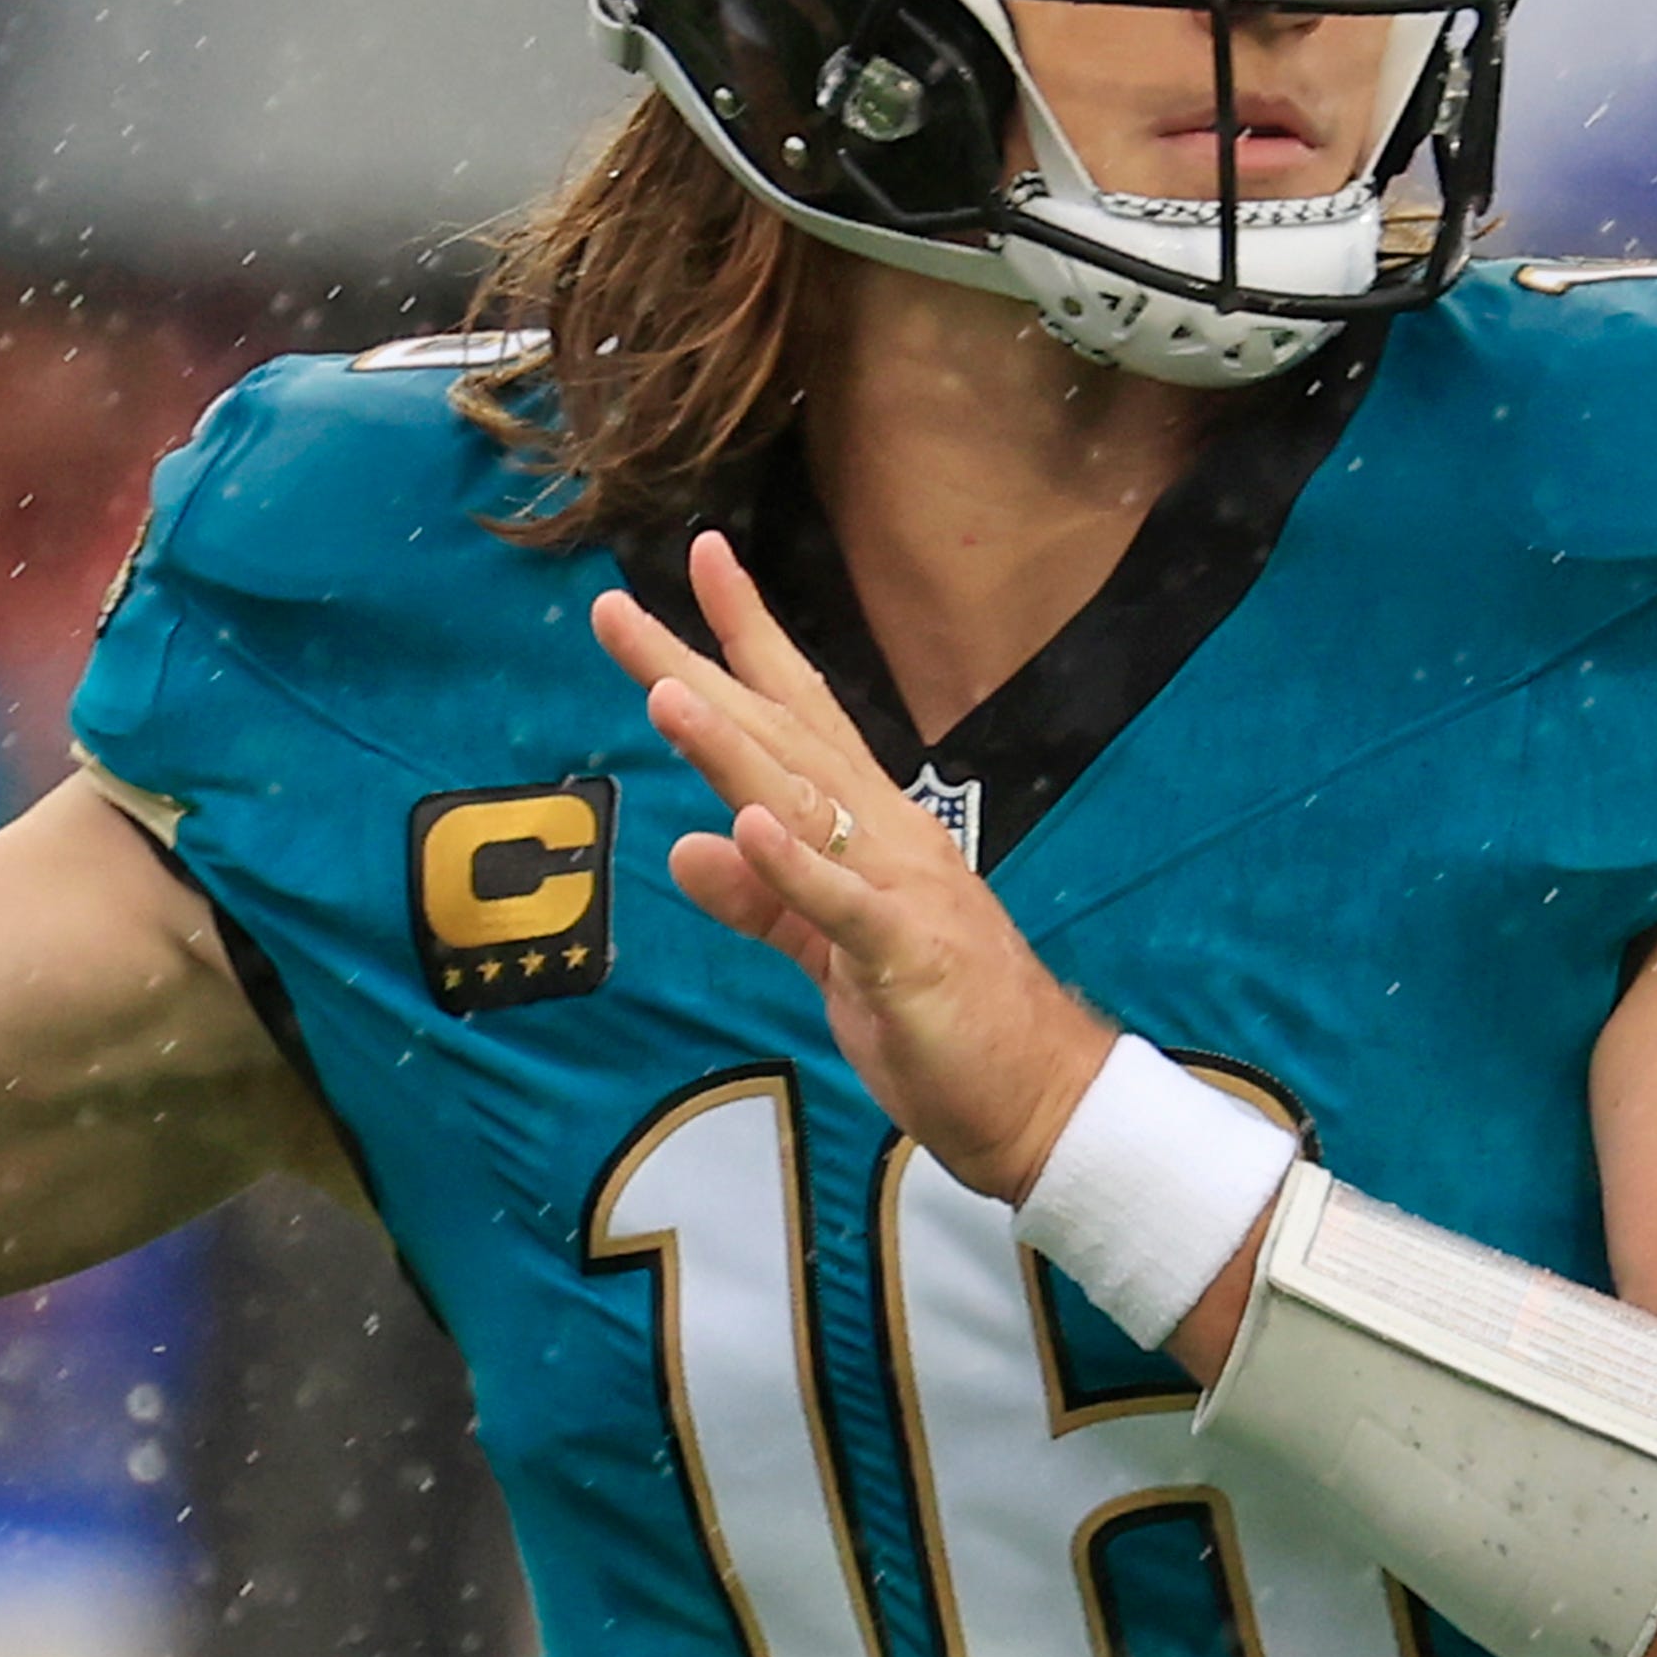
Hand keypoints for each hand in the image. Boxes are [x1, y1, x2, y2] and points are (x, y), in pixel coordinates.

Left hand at [594, 532, 1116, 1198]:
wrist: (1039, 1096)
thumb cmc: (939, 1018)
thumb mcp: (826, 954)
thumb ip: (762, 900)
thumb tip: (688, 845)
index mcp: (868, 827)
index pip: (795, 713)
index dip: (742, 638)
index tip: (698, 560)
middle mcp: (884, 834)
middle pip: (778, 735)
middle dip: (696, 668)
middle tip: (616, 607)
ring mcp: (899, 889)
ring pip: (800, 803)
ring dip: (730, 747)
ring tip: (663, 692)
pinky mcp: (905, 955)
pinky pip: (840, 906)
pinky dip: (792, 868)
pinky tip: (742, 827)